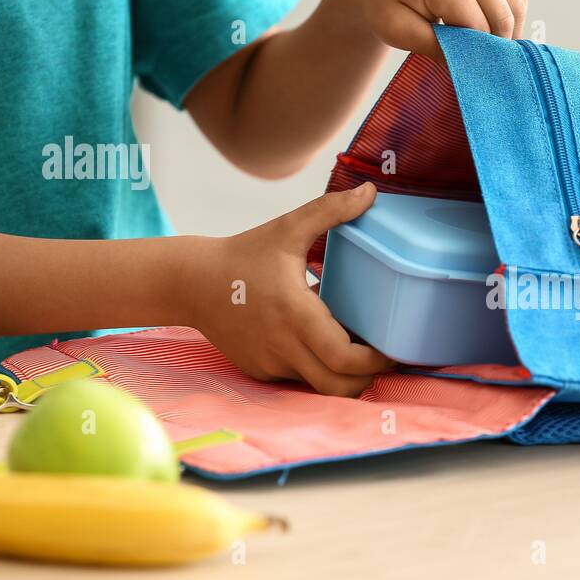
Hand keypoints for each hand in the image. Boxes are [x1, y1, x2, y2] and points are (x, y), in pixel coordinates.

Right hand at [181, 183, 392, 395]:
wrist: (190, 283)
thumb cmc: (244, 254)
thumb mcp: (288, 228)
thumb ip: (331, 210)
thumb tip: (370, 191)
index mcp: (297, 315)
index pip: (345, 360)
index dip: (374, 361)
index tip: (389, 349)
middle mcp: (284, 347)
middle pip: (338, 387)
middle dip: (366, 379)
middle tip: (380, 357)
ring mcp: (270, 364)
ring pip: (319, 387)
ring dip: (341, 376)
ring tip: (353, 350)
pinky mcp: (259, 371)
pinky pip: (297, 380)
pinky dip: (314, 370)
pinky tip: (319, 346)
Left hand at [332, 0, 528, 60]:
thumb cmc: (385, 8)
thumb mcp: (403, 35)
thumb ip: (440, 50)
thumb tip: (474, 68)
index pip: (479, 28)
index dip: (475, 54)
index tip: (464, 68)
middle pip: (503, 16)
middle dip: (494, 45)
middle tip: (478, 63)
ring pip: (516, 4)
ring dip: (508, 30)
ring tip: (487, 47)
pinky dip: (513, 11)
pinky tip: (495, 25)